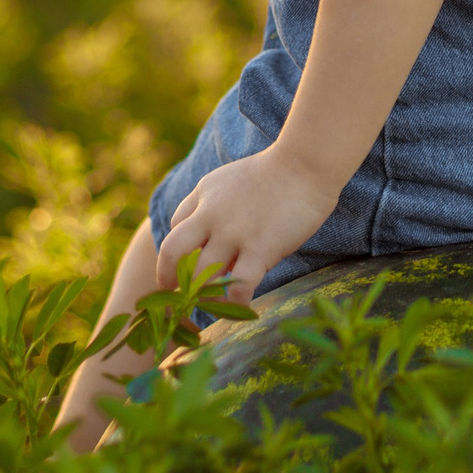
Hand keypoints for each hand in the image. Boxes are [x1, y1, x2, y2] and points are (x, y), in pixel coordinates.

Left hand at [154, 144, 340, 299]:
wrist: (305, 163)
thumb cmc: (274, 171)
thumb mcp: (229, 178)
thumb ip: (212, 203)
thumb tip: (209, 240)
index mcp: (204, 196)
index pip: (175, 227)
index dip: (175, 253)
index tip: (180, 270)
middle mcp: (211, 216)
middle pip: (172, 252)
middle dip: (167, 277)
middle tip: (176, 294)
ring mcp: (234, 234)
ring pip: (202, 275)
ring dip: (203, 295)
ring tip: (211, 306)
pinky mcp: (260, 248)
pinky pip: (239, 286)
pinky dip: (235, 303)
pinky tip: (240, 308)